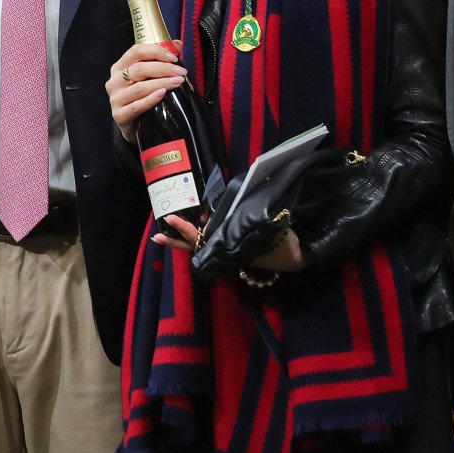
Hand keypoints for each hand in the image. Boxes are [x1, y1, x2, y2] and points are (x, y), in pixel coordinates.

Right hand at [106, 41, 187, 139]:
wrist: (133, 125)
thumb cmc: (141, 96)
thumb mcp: (149, 77)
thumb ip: (161, 59)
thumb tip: (177, 43)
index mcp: (119, 67)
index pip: (135, 51)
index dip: (156, 51)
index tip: (174, 57)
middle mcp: (114, 81)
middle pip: (138, 69)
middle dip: (163, 69)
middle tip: (181, 72)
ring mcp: (115, 98)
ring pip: (139, 88)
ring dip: (161, 83)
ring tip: (177, 82)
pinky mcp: (119, 115)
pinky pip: (136, 106)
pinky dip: (150, 100)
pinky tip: (162, 95)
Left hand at [152, 216, 307, 271]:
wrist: (297, 257)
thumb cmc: (284, 240)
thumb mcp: (269, 224)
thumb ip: (249, 212)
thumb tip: (241, 195)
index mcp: (231, 245)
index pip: (203, 237)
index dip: (188, 228)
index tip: (172, 219)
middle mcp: (225, 250)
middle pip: (195, 245)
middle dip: (176, 239)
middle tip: (156, 236)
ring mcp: (227, 251)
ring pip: (199, 246)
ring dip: (181, 240)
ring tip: (159, 238)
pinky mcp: (231, 249)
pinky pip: (209, 243)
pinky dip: (196, 237)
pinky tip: (187, 228)